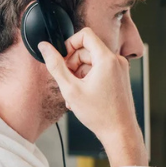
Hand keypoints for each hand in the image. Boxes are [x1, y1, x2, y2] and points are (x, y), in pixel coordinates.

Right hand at [39, 28, 146, 166]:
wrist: (120, 131)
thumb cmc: (100, 114)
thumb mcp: (71, 89)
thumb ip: (55, 65)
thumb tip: (45, 48)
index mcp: (107, 59)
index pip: (85, 35)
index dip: (69, 44)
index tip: (62, 58)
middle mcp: (117, 60)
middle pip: (87, 49)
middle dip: (72, 62)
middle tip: (66, 80)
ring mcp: (120, 69)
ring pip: (92, 61)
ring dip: (79, 73)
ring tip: (73, 92)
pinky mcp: (120, 77)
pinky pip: (100, 70)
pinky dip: (88, 78)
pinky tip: (82, 95)